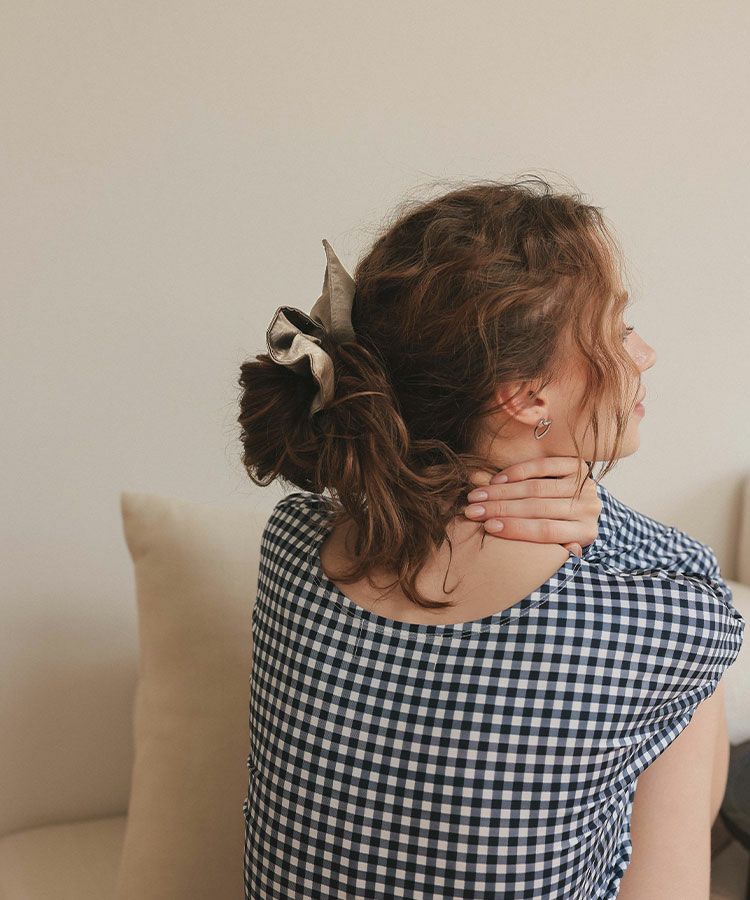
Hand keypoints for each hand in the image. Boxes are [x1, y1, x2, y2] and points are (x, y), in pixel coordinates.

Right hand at [461, 456, 600, 556]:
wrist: (583, 503)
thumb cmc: (563, 530)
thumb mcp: (565, 546)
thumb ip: (562, 551)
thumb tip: (569, 550)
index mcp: (586, 532)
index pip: (546, 531)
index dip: (516, 528)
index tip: (488, 527)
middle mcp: (589, 508)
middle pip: (538, 508)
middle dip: (501, 509)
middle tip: (473, 511)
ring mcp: (584, 484)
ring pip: (536, 488)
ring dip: (502, 492)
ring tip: (477, 496)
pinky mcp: (576, 465)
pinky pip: (543, 466)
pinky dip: (517, 472)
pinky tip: (496, 480)